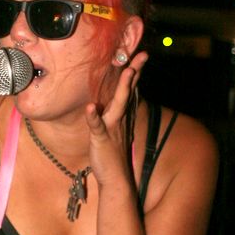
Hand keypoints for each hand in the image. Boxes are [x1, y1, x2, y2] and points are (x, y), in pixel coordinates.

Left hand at [85, 51, 147, 184]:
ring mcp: (112, 129)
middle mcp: (119, 119)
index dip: (134, 72)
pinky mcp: (102, 140)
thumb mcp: (112, 131)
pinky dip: (94, 117)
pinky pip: (98, 127)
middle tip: (143, 55)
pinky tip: (91, 108)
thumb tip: (109, 102)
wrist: (115, 180)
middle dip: (134, 73)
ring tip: (127, 71)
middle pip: (128, 92)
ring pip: (118, 105)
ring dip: (123, 88)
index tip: (140, 55)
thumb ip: (112, 116)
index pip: (130, 90)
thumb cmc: (112, 155)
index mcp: (122, 116)